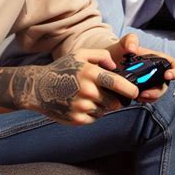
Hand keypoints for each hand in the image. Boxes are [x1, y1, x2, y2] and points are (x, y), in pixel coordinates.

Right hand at [0, 49, 138, 124]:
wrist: (39, 88)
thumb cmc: (63, 68)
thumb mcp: (80, 54)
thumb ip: (101, 55)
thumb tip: (115, 66)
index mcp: (90, 73)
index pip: (117, 83)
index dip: (129, 89)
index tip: (135, 92)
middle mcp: (87, 91)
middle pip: (114, 102)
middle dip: (115, 99)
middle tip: (109, 94)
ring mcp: (81, 107)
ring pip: (104, 111)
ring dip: (103, 106)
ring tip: (91, 97)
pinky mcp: (76, 119)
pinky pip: (94, 118)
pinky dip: (93, 113)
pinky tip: (83, 104)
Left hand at [107, 33, 174, 102]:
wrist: (108, 61)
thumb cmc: (121, 50)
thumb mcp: (125, 42)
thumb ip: (130, 40)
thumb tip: (132, 49)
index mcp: (159, 59)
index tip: (167, 75)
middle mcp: (157, 73)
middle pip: (165, 85)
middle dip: (157, 92)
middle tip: (145, 93)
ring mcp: (150, 83)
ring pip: (156, 94)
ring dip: (149, 98)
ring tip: (137, 96)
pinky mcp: (141, 91)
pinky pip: (146, 99)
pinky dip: (141, 99)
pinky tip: (132, 97)